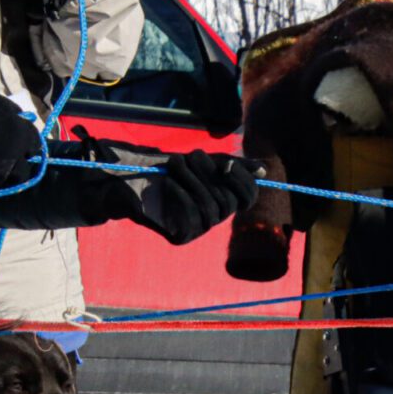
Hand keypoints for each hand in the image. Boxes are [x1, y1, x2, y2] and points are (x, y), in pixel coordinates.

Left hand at [127, 151, 259, 244]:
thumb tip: (263, 169)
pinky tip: (169, 183)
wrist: (129, 180)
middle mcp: (214, 218)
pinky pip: (192, 220)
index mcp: (222, 201)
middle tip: (191, 156)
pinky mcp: (180, 238)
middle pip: (228, 202)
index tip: (228, 165)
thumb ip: (231, 165)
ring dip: (193, 182)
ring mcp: (198, 229)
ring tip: (176, 163)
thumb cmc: (166, 170)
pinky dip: (182, 197)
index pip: (247, 199)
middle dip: (210, 176)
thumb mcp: (202, 163)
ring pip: (211, 209)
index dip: (243, 183)